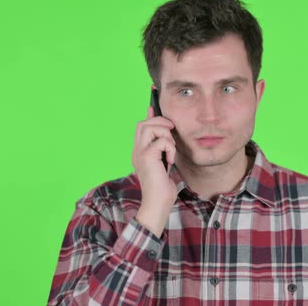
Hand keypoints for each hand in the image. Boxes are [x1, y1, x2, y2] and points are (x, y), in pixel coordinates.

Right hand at [131, 106, 177, 236]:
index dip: (149, 115)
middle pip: (143, 123)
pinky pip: (161, 141)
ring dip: (166, 136)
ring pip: (150, 127)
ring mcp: (139, 153)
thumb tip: (167, 134)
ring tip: (170, 150)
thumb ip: (163, 148)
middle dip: (160, 122)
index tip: (154, 104)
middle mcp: (136, 150)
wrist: (158, 202)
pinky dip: (170, 148)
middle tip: (171, 132)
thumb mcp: (164, 163)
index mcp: (139, 151)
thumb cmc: (163, 186)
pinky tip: (170, 161)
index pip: (141, 126)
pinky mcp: (146, 156)